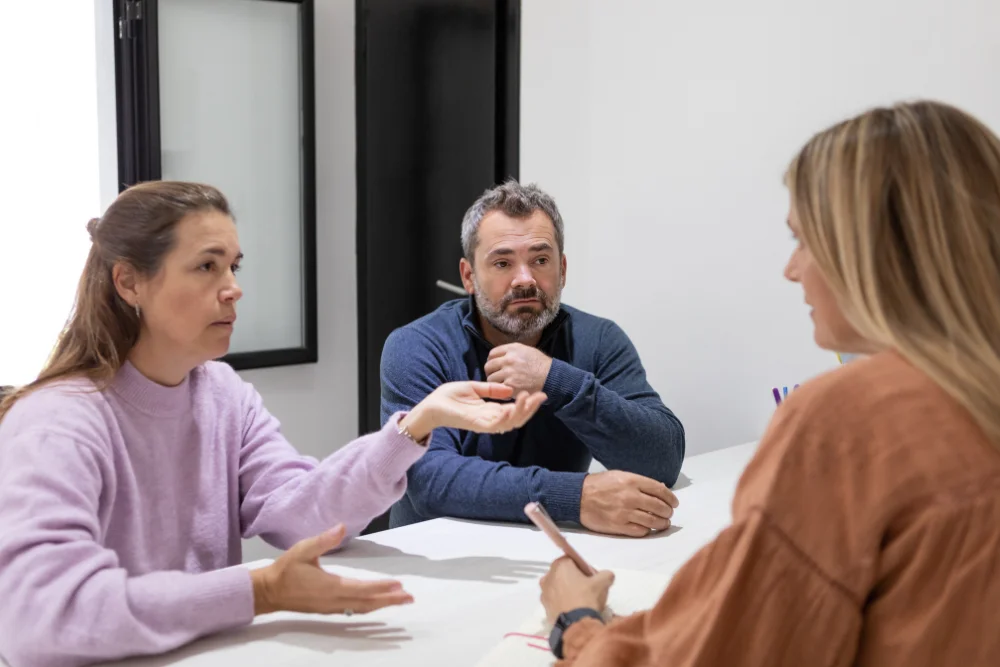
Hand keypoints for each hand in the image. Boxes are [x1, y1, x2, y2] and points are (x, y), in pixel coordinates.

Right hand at [251, 525, 413, 615]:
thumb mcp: (303, 549)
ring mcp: (331, 607)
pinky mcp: (328, 609)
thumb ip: (323, 540)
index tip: (398, 584)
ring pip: (362, 609)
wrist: (269, 591)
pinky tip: (377, 604)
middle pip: (367, 603)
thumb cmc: (286, 569)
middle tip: (409, 597)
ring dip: (382, 605)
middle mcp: (334, 600)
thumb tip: (341, 526)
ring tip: (400, 600)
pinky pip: (354, 611)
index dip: (381, 587)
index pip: (362, 588)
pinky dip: (369, 608)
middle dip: (390, 600)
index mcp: (330, 586)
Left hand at [399, 382, 546, 441]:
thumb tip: (509, 389)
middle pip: (517, 418)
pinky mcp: (476, 425)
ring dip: (521, 412)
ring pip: (510, 423)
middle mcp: (491, 419)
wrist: (432, 404)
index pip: (515, 410)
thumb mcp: (474, 387)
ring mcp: (485, 424)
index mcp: (491, 410)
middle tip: (541, 396)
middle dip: (530, 408)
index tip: (539, 392)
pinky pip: (496, 424)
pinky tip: (513, 406)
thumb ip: (491, 389)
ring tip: (528, 398)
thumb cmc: (450, 396)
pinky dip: (506, 417)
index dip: (528, 403)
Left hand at [484, 343, 552, 394]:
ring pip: (491, 379)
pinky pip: (498, 389)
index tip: (495, 366)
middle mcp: (509, 359)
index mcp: (512, 349)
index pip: (492, 353)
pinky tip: (508, 391)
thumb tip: (501, 356)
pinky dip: (502, 391)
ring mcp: (508, 373)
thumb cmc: (542, 365)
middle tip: (496, 377)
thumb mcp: (528, 350)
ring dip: (495, 383)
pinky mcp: (510, 386)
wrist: (551, 377)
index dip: (491, 361)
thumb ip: (512, 352)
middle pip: (488, 366)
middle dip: (491, 372)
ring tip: (503, 385)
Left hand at [540, 556, 614, 624]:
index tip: (592, 578)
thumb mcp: (603, 583)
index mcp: (560, 565)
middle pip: (564, 574)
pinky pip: (556, 602)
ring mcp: (544, 593)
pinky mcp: (544, 608)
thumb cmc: (587, 598)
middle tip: (588, 590)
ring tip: (581, 603)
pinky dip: (563, 604)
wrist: (575, 627)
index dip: (583, 569)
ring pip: (559, 588)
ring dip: (568, 592)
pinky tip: (574, 612)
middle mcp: (548, 577)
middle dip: (574, 580)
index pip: (572, 561)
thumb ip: (606, 575)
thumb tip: (607, 575)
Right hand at [579, 471, 678, 536]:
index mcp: (632, 481)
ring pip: (653, 521)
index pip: (660, 490)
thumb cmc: (599, 485)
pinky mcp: (619, 526)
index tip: (674, 503)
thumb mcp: (620, 476)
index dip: (671, 498)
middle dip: (668, 512)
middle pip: (659, 507)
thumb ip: (640, 482)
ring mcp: (625, 512)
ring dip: (662, 523)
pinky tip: (647, 528)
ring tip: (663, 523)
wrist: (578, 497)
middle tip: (669, 514)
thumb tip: (661, 490)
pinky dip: (647, 530)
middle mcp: (631, 496)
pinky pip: (641, 531)